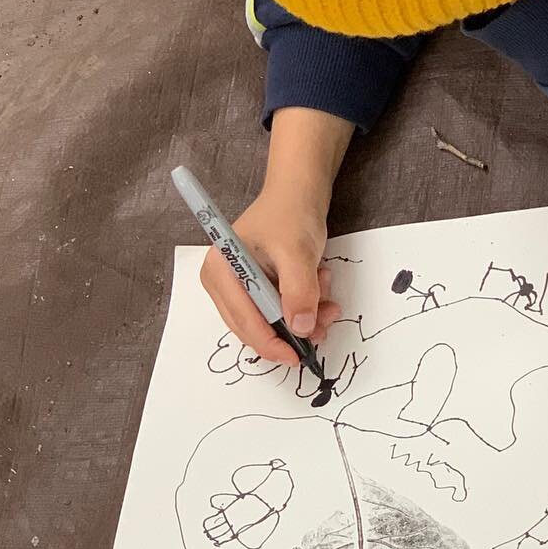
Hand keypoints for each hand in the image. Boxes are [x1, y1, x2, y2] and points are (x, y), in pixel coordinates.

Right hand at [198, 106, 353, 366]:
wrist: (301, 191)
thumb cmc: (291, 213)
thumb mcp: (297, 252)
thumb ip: (298, 291)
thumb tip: (299, 329)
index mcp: (220, 271)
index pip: (243, 320)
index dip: (271, 343)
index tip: (298, 357)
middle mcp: (224, 282)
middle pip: (255, 325)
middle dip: (292, 328)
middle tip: (325, 320)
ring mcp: (241, 285)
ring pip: (272, 320)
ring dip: (305, 314)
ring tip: (327, 289)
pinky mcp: (259, 286)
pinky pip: (281, 309)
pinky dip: (304, 303)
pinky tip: (320, 282)